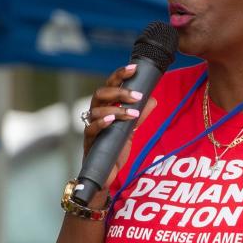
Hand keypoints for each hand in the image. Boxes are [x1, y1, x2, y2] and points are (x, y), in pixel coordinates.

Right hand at [80, 66, 156, 196]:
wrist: (106, 175)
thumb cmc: (115, 150)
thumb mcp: (131, 130)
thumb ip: (140, 115)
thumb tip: (153, 100)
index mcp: (105, 108)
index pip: (110, 86)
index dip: (120, 75)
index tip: (134, 68)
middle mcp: (96, 115)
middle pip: (100, 94)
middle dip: (119, 92)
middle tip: (137, 96)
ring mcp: (91, 128)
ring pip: (97, 110)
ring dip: (116, 109)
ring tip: (133, 114)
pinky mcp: (89, 143)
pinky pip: (91, 129)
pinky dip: (102, 123)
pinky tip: (112, 120)